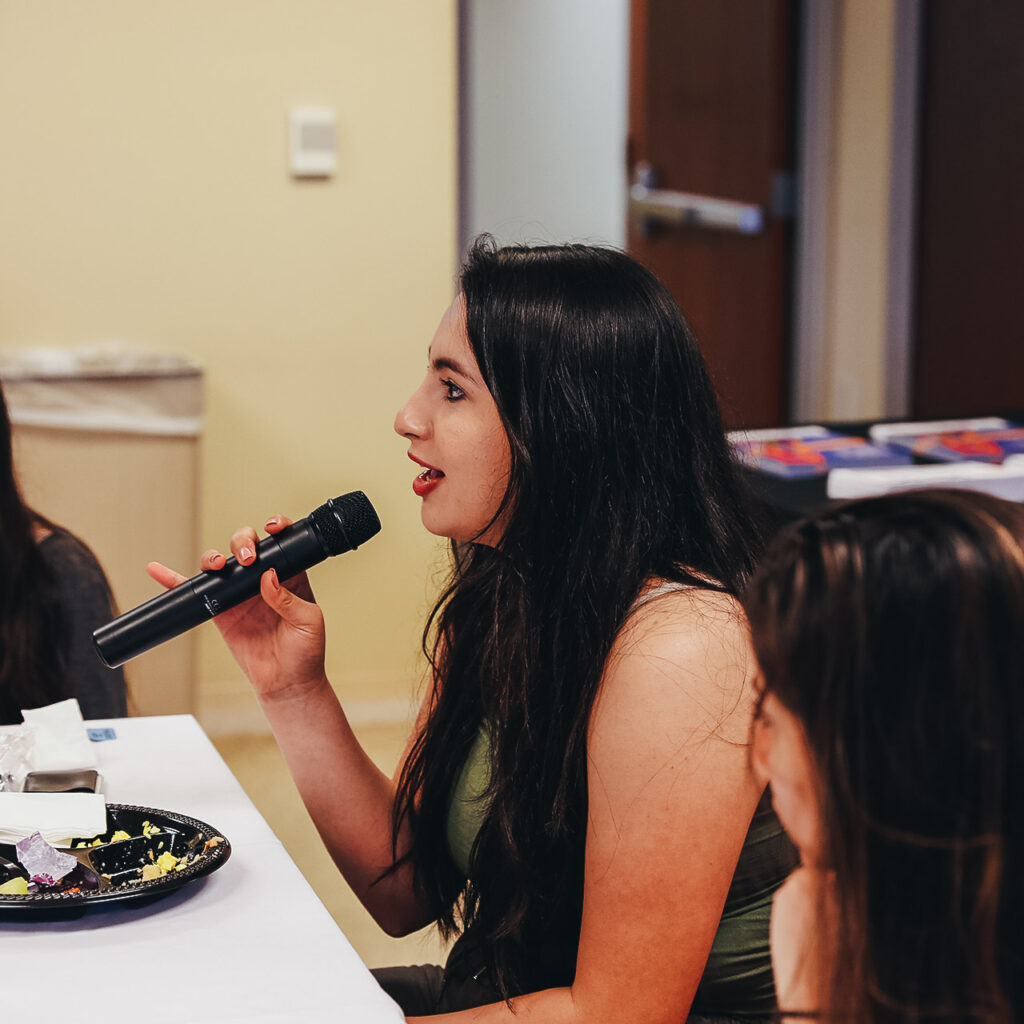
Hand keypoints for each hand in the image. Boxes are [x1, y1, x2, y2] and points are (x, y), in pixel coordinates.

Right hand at [146, 516, 327, 701]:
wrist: (286, 683)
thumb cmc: (305, 652)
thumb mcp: (307, 622)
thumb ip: (288, 599)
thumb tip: (268, 577)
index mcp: (290, 576)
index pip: (281, 544)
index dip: (276, 529)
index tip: (272, 528)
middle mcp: (263, 580)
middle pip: (246, 547)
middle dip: (242, 542)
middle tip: (246, 558)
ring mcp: (240, 595)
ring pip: (221, 565)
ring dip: (213, 558)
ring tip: (215, 566)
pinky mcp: (221, 612)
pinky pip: (196, 593)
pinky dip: (175, 582)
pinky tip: (159, 571)